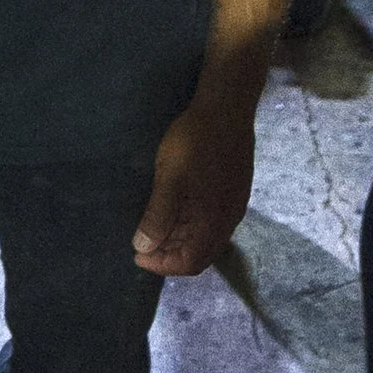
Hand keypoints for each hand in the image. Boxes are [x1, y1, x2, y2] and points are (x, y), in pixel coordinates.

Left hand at [133, 90, 255, 281]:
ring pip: (207, 239)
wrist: (227, 107)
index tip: (137, 254)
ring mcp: (234, 206)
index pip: (189, 263)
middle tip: (144, 243)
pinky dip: (191, 226)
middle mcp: (229, 220)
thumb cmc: (195, 141)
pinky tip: (176, 210)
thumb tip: (143, 247)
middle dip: (170, 256)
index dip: (162, 265)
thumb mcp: (170, 178)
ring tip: (154, 227)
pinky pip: (213, 222)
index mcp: (214, 222)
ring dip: (180, 240)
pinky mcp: (234, 192)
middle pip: (200, 255)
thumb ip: (158, 216)